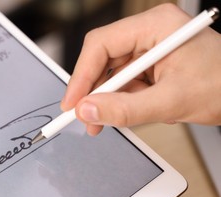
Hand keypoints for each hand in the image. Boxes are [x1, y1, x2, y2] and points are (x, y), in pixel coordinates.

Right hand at [61, 4, 220, 135]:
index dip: (81, 75)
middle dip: (93, 91)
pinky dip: (120, 101)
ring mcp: (150, 49)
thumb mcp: (171, 102)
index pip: (102, 44)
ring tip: (103, 122)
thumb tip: (88, 111)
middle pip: (103, 58)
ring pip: (112, 73)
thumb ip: (125, 109)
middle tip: (85, 117)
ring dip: (106, 100)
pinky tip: (123, 114)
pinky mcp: (151, 65)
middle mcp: (149, 32)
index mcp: (156, 26)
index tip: (73, 103)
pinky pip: (125, 82)